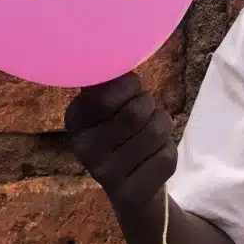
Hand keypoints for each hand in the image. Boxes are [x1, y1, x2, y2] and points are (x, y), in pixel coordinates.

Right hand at [65, 72, 177, 210]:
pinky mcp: (131, 193)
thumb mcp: (110, 106)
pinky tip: (153, 157)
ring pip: (156, 129)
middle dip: (149, 105)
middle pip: (137, 110)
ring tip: (151, 133)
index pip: (106, 94)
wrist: (132, 189)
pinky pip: (167, 154)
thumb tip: (116, 50)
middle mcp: (84, 149)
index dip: (130, 86)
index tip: (130, 90)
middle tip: (143, 113)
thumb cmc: (124, 132)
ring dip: (163, 124)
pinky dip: (168, 149)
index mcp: (75, 120)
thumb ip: (110, 81)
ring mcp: (106, 174)